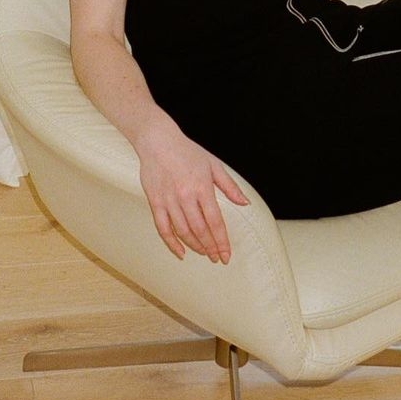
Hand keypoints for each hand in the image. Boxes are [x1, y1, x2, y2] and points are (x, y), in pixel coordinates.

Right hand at [135, 120, 248, 263]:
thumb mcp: (214, 165)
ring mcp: (168, 200)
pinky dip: (171, 244)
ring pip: (183, 231)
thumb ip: (230, 186)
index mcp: (202, 187)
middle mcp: (185, 195)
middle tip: (218, 258)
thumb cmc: (187, 152)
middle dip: (210, 248)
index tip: (227, 254)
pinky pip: (163, 228)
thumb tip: (245, 203)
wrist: (158, 141)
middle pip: (199, 230)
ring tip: (204, 253)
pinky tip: (181, 253)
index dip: (222, 241)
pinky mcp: (155, 202)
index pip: (215, 221)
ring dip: (195, 246)